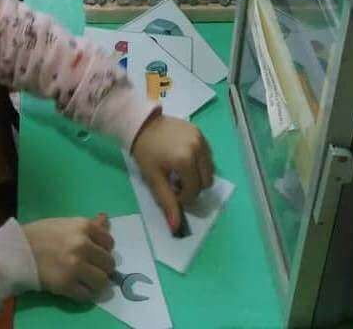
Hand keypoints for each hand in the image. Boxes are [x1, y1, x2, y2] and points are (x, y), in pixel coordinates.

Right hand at [22, 213, 114, 301]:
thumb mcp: (66, 223)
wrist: (17, 250)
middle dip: (102, 267)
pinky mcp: (66, 285)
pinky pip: (86, 295)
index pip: (109, 242)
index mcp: (83, 226)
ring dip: (96, 283)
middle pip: (108, 263)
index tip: (96, 253)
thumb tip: (106, 220)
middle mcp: (83, 245)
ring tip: (87, 280)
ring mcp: (75, 266)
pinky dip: (84, 294)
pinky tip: (76, 287)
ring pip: (101, 281)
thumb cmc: (41, 233)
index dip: (103, 249)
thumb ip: (88, 225)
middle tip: (92, 268)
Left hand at [131, 115, 213, 232]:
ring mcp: (201, 138)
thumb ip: (167, 202)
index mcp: (186, 160)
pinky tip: (183, 159)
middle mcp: (198, 148)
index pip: (194, 190)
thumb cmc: (146, 153)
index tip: (170, 191)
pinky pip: (207, 154)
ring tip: (180, 171)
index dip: (183, 197)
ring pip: (209, 168)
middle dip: (193, 187)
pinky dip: (199, 162)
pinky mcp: (200, 131)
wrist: (142, 125)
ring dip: (198, 175)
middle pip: (207, 181)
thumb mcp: (154, 179)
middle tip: (176, 183)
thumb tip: (176, 227)